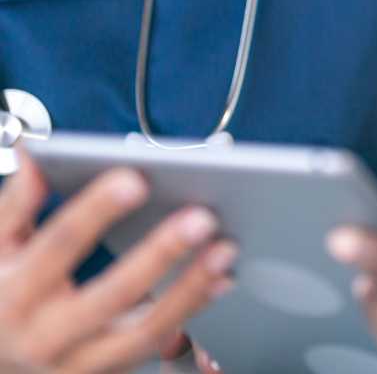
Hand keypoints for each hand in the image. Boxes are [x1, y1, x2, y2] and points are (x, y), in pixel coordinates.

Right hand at [0, 151, 236, 373]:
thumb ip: (16, 203)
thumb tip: (35, 154)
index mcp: (16, 294)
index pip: (60, 244)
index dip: (96, 210)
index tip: (136, 178)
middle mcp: (46, 336)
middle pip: (111, 295)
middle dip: (160, 254)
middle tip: (201, 218)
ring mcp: (78, 364)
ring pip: (142, 332)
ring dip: (190, 289)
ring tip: (224, 249)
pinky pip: (156, 345)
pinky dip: (193, 311)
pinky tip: (220, 280)